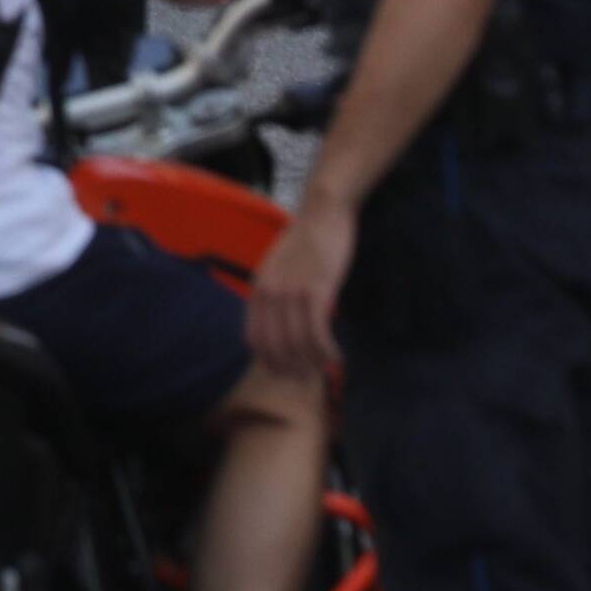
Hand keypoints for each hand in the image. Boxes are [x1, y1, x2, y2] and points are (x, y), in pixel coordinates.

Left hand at [248, 189, 353, 378]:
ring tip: (326, 367)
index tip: (284, 372)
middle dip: (291, 368)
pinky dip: (327, 351)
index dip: (268, 361)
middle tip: (309, 378)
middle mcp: (269, 294)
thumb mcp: (279, 268)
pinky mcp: (315, 290)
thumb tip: (281, 324)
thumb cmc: (306, 240)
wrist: (323, 212)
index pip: (254, 339)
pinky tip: (336, 355)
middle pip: (275, 347)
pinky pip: (318, 333)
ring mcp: (291, 293)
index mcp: (258, 289)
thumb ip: (276, 294)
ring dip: (312, 362)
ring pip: (298, 344)